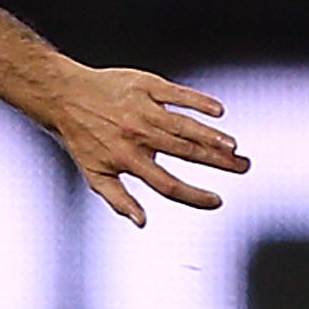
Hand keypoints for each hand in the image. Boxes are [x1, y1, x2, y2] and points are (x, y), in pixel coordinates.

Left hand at [44, 64, 248, 224]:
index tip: (217, 201)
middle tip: (244, 168)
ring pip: (185, 125)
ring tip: (234, 147)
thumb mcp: (93, 173)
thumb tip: (142, 223)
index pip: (167, 185)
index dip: (194, 196)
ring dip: (213, 136)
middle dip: (218, 162)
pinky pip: (178, 94)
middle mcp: (138, 135)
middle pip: (185, 152)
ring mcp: (143, 109)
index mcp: (127, 160)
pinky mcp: (146, 86)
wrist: (64, 95)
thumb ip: (118, 198)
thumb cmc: (82, 138)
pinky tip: (219, 112)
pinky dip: (199, 102)